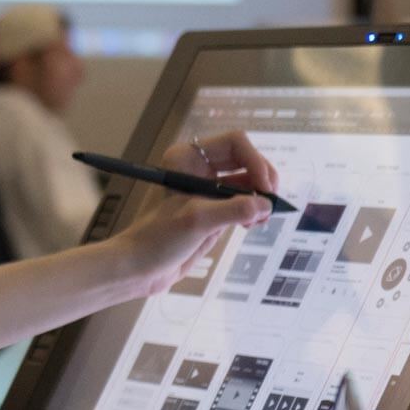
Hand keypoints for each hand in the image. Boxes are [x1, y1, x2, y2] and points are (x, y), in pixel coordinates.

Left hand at [109, 131, 278, 295]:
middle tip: (270, 203)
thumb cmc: (157, 238)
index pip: (235, 143)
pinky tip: (252, 224)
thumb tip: (264, 205)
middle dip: (262, 180)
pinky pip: (243, 203)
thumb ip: (232, 209)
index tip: (265, 187)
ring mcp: (207, 190)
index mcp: (187, 158)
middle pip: (246, 161)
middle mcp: (198, 169)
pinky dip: (253, 211)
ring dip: (260, 198)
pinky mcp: (213, 211)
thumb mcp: (196, 220)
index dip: (255, 161)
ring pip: (248, 183)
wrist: (139, 266)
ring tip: (260, 218)